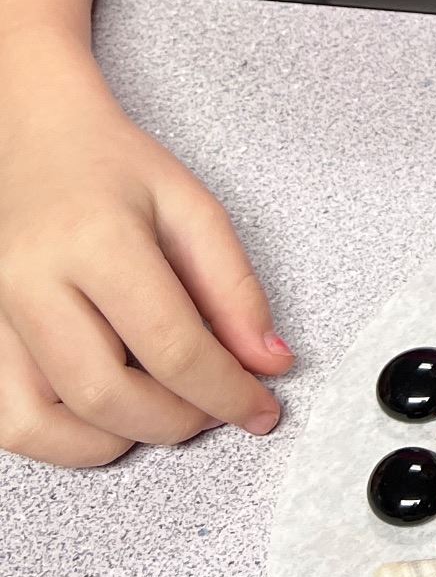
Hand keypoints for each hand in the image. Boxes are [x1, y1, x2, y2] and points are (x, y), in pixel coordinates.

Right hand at [0, 46, 290, 466]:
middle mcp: (29, 282)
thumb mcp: (190, 207)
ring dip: (119, 439)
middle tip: (217, 410)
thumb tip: (269, 364)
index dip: (227, 392)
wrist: (31, 137)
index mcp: (96, 239)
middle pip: (106, 395)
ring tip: (164, 410)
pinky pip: (9, 421)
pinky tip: (109, 415)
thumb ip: (234, 288)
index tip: (261, 408)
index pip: (171, 345)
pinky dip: (63, 439)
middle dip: (178, 422)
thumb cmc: (110, 168)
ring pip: (44, 424)